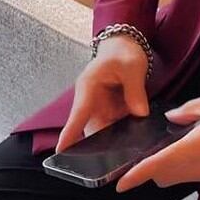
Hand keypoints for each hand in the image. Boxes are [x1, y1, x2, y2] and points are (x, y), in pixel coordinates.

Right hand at [56, 35, 149, 152]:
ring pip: (104, 131)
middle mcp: (90, 100)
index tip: (60, 150)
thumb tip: (139, 114)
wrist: (124, 45)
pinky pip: (115, 126)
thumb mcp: (132, 67)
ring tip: (130, 143)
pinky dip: (124, 131)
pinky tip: (135, 134)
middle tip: (118, 153)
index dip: (69, 133)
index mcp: (88, 87)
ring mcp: (99, 107)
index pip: (78, 113)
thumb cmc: (123, 51)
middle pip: (91, 129)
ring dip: (116, 138)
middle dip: (102, 143)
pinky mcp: (110, 110)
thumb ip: (135, 90)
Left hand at [115, 91, 199, 191]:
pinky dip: (182, 168)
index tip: (121, 183)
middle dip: (149, 171)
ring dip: (166, 170)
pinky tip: (186, 151)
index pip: (158, 164)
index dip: (137, 175)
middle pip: (164, 176)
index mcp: (196, 146)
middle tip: (140, 158)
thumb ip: (189, 110)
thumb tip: (172, 118)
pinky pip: (192, 175)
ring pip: (177, 178)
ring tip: (162, 152)